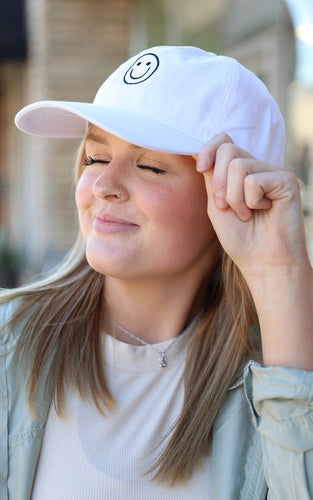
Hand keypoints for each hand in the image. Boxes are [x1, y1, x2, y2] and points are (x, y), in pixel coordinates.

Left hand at [194, 133, 312, 369]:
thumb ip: (211, 177)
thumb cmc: (240, 238)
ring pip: (238, 166)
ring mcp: (273, 173)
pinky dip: (250, 201)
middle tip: (225, 207)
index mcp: (240, 172)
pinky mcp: (286, 181)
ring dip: (233, 197)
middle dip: (219, 182)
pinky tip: (263, 211)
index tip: (200, 167)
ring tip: (245, 215)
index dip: (208, 149)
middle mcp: (258, 168)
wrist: (263, 263)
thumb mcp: (217, 204)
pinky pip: (254, 180)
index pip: (223, 142)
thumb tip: (199, 150)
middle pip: (228, 150)